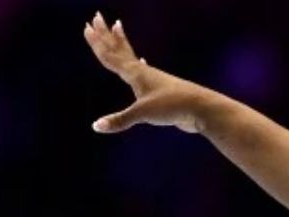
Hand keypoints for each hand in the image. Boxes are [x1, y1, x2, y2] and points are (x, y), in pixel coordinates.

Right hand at [82, 12, 210, 133]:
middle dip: (106, 34)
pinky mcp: (161, 89)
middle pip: (119, 49)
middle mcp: (142, 72)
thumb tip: (96, 126)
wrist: (201, 109)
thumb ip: (120, 120)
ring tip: (117, 27)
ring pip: (131, 57)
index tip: (87, 26)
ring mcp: (152, 79)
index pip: (111, 55)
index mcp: (135, 74)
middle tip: (97, 16)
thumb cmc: (172, 107)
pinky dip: (139, 64)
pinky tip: (142, 62)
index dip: (97, 43)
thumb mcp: (143, 114)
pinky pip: (145, 71)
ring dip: (121, 43)